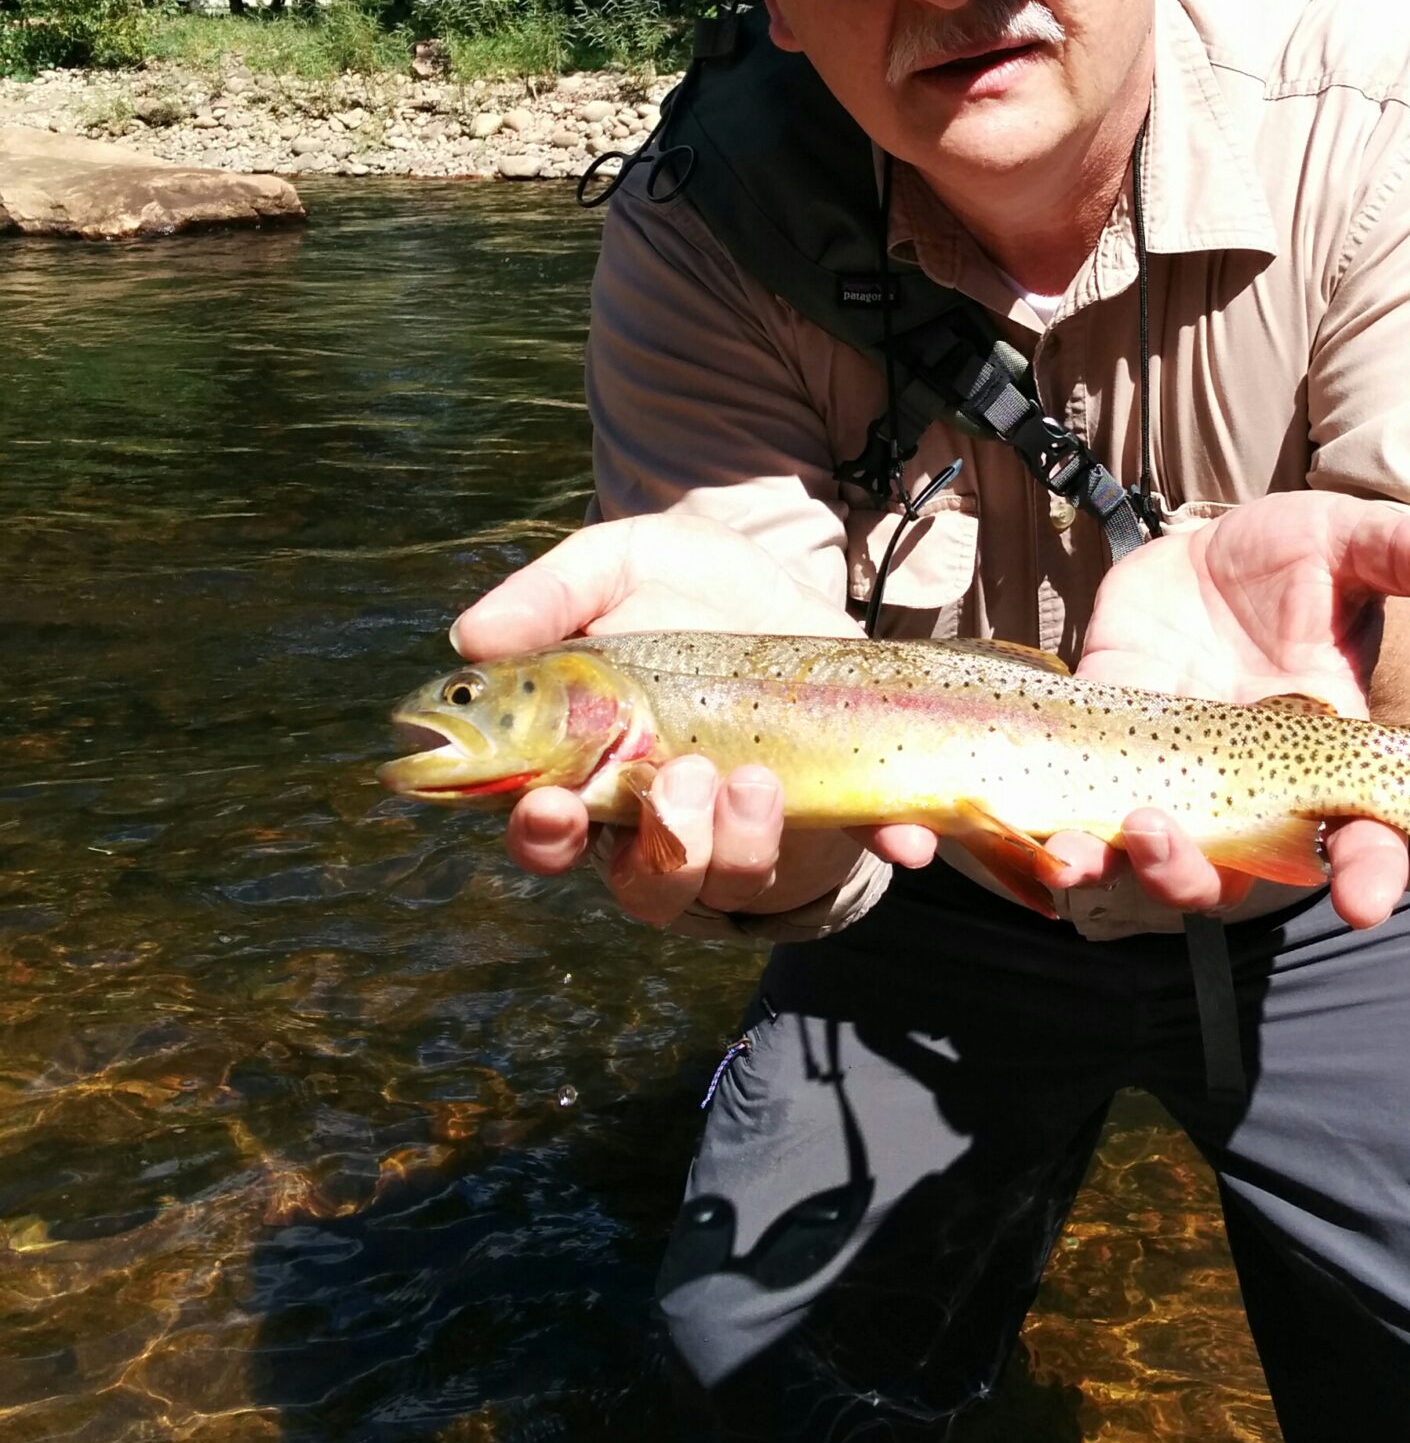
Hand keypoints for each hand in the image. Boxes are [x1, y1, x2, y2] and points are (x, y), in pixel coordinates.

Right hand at [450, 511, 937, 924]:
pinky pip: (862, 850)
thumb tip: (471, 634)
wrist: (792, 579)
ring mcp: (749, 825)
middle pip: (644, 880)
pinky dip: (884, 843)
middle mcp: (664, 817)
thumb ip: (551, 592)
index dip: (541, 834)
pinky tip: (903, 838)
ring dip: (742, 842)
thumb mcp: (622, 562)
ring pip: (732, 878)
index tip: (549, 807)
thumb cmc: (688, 585)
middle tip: (680, 778)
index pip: (548, 830)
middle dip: (663, 847)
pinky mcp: (833, 814)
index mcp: (596, 768)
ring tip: (757, 778)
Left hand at [1039, 495, 1409, 929]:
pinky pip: (1081, 815)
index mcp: (1329, 760)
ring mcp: (1177, 781)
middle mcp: (1254, 792)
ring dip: (1128, 867)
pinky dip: (1060, 838)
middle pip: (1243, 874)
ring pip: (1159, 861)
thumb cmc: (1293, 563)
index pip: (1364, 840)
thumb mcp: (1350, 546)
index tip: (1363, 901)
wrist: (1206, 556)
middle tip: (1178, 845)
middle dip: (1207, 878)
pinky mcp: (1105, 753)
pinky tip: (1037, 840)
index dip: (1368, 874)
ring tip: (1095, 848)